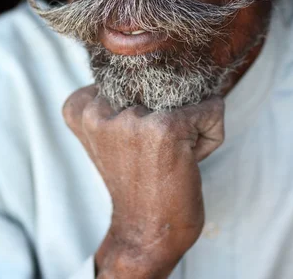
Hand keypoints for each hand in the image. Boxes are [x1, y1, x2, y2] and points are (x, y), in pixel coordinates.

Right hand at [62, 85, 224, 276]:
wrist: (146, 232)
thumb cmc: (136, 179)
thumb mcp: (110, 131)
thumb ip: (117, 97)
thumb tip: (165, 60)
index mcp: (80, 106)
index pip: (131, 72)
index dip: (144, 103)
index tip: (135, 138)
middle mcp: (99, 108)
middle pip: (159, 80)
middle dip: (167, 109)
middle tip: (155, 150)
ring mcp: (131, 117)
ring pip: (187, 94)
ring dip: (189, 122)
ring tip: (172, 154)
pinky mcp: (164, 127)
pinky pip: (212, 108)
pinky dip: (212, 134)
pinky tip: (190, 159)